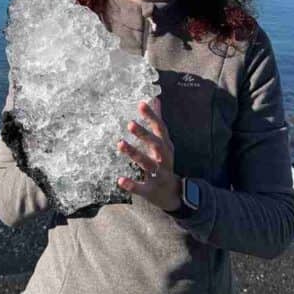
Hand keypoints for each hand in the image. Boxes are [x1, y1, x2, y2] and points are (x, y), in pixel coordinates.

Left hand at [116, 97, 181, 211]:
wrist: (173, 194)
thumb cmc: (164, 163)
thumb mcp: (163, 143)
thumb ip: (158, 122)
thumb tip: (156, 99)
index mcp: (166, 147)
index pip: (161, 129)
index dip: (152, 116)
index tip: (141, 104)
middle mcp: (164, 159)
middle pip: (156, 145)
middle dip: (144, 134)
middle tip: (130, 123)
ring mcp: (159, 175)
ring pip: (148, 164)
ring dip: (134, 154)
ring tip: (119, 144)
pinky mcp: (151, 190)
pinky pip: (142, 187)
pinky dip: (132, 184)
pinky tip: (120, 180)